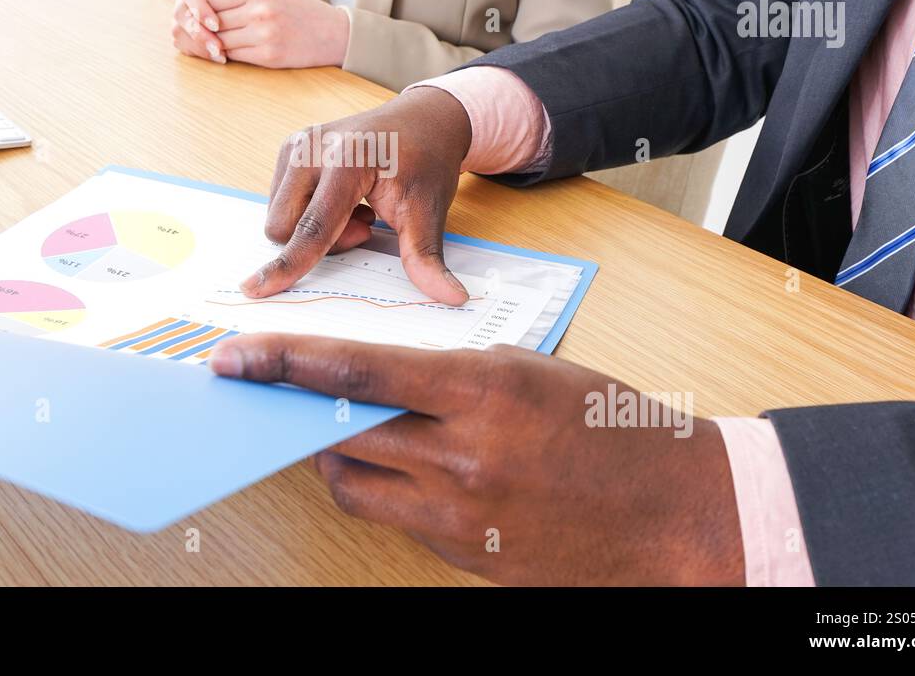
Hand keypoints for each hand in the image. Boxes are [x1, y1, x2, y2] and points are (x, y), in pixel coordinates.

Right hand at [173, 0, 260, 62]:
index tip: (217, 25)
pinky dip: (198, 52)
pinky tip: (217, 58)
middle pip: (180, 15)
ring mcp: (182, 14)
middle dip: (198, 34)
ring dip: (197, 46)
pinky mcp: (185, 30)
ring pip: (178, 32)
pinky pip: (183, 43)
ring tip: (220, 56)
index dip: (200, 9)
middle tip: (218, 48)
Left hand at [208, 0, 349, 68]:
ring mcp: (264, 34)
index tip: (203, 15)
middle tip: (202, 33)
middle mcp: (260, 10)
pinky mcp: (268, 56)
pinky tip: (229, 53)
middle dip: (206, 28)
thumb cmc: (300, 11)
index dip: (204, 8)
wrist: (334, 33)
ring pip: (221, 40)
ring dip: (216, 43)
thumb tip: (207, 2)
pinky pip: (235, 56)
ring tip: (214, 43)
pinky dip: (228, 55)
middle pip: (214, 21)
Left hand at [211, 335, 744, 585]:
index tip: (235, 358)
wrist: (679, 514)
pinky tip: (411, 472)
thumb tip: (378, 384)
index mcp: (483, 390)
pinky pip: (396, 519)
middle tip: (275, 399)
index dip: (284, 363)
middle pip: (340, 434)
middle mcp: (462, 454)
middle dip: (298, 414)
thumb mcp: (532, 374)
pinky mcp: (464, 555)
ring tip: (352, 435)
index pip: (356, 372)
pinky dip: (387, 490)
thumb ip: (452, 378)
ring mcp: (460, 514)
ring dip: (339, 457)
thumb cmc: (614, 431)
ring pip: (354, 485)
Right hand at [243, 87, 472, 304]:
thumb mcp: (430, 211)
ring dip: (314, 229)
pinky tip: (343, 200)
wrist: (423, 120)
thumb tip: (452, 298)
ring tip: (357, 211)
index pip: (312, 227)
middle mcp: (311, 147)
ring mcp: (296, 144)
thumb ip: (427, 258)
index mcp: (346, 160)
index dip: (287, 264)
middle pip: (285, 227)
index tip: (255, 289)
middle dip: (319, 243)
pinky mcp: (289, 147)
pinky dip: (308, 212)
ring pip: (280, 217)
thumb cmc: (426, 161)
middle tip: (365, 225)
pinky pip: (281, 202)